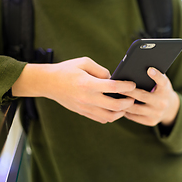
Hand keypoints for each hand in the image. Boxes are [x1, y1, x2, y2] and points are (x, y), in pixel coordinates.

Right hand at [12, 57, 135, 123]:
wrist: (48, 83)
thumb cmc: (67, 70)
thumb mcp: (84, 62)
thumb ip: (101, 70)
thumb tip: (113, 78)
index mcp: (88, 83)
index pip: (113, 87)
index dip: (126, 86)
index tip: (132, 84)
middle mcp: (87, 98)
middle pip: (115, 106)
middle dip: (128, 102)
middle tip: (133, 98)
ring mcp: (85, 107)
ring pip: (109, 116)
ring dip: (121, 112)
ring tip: (126, 105)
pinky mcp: (83, 112)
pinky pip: (101, 119)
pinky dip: (111, 116)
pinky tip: (115, 110)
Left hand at [122, 67, 179, 126]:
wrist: (170, 108)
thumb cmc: (161, 90)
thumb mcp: (161, 82)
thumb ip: (154, 76)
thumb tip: (137, 67)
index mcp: (165, 89)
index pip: (162, 81)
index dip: (156, 75)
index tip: (149, 69)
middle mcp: (162, 102)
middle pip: (143, 96)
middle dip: (129, 92)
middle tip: (117, 87)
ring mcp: (157, 113)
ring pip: (136, 108)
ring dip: (124, 103)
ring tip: (114, 98)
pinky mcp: (151, 121)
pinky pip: (135, 116)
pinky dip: (126, 112)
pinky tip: (119, 106)